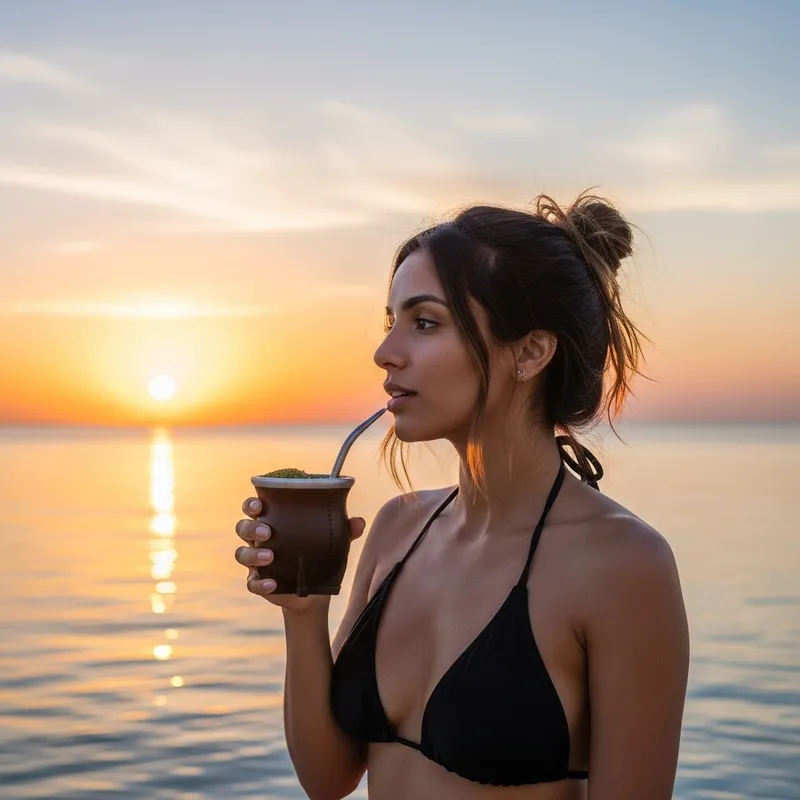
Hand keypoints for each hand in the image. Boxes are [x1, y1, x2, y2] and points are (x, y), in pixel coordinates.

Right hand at [234, 496, 366, 613]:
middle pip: (242, 527)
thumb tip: (358, 522)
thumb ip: (345, 530)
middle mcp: (259, 540)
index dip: (251, 504)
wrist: (316, 592)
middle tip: (268, 532)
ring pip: (241, 554)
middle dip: (251, 527)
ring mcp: (256, 563)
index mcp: (274, 522)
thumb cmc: (320, 555)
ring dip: (253, 554)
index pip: (254, 508)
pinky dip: (260, 583)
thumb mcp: (333, 542)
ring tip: (270, 556)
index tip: (259, 504)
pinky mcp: (259, 584)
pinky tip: (272, 584)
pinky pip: (251, 583)